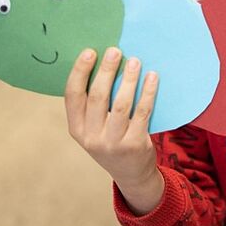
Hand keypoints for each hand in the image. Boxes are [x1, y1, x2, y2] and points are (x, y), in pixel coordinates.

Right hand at [64, 47, 164, 213]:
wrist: (131, 175)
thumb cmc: (111, 140)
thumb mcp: (95, 128)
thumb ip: (94, 104)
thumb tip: (103, 62)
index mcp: (77, 129)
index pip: (72, 96)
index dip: (80, 72)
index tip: (90, 51)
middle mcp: (92, 137)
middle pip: (97, 97)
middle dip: (106, 71)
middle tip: (115, 51)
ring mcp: (113, 142)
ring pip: (121, 103)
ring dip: (129, 79)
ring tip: (135, 61)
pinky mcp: (135, 144)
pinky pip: (142, 112)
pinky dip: (147, 92)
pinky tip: (152, 77)